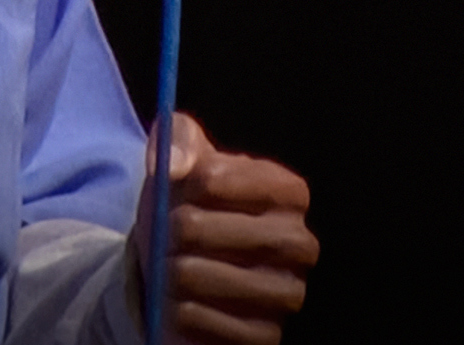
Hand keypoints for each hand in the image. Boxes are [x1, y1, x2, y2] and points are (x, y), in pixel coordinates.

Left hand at [132, 113, 317, 344]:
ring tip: (169, 268)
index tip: (179, 189)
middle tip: (166, 235)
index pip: (218, 178)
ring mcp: (286, 292)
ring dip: (175, 274)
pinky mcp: (266, 335)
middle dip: (175, 231)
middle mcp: (298, 243)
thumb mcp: (182, 159)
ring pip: (210, 278)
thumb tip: (177, 163)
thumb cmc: (188, 203)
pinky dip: (186, 314)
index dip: (186, 184)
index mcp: (287, 191)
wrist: (181, 263)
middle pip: (210, 230)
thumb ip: (178, 138)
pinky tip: (180, 304)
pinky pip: (217, 326)